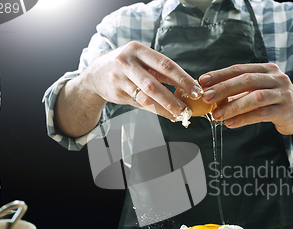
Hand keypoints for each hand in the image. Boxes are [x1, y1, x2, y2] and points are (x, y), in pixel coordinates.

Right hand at [86, 41, 202, 119]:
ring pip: (146, 96)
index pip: (165, 64)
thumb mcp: (141, 61)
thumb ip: (161, 72)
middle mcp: (127, 62)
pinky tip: (168, 115)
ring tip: (180, 114)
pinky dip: (156, 110)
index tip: (196, 90)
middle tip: (189, 108)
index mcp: (139, 50)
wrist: (96, 74)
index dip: (183, 78)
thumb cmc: (127, 66)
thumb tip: (188, 85)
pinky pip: (140, 103)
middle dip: (174, 97)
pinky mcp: (117, 92)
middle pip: (154, 83)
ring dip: (165, 107)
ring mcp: (120, 78)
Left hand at [199, 63, 292, 153]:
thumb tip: (211, 94)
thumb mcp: (259, 91)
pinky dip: (244, 118)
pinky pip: (261, 114)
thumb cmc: (276, 102)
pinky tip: (230, 123)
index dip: (220, 75)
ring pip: (254, 97)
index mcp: (267, 69)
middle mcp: (276, 78)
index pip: (239, 69)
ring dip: (232, 106)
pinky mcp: (285, 110)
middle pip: (246, 80)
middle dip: (223, 89)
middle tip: (206, 97)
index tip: (203, 81)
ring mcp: (282, 93)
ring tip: (216, 115)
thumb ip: (240, 91)